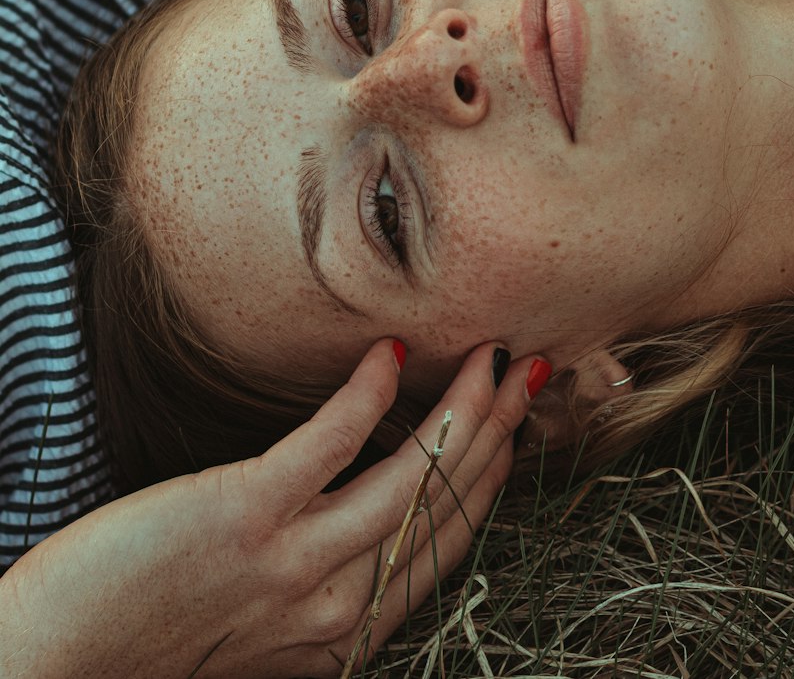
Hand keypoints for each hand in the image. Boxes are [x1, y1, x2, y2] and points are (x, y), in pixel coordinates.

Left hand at [0, 338, 540, 678]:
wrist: (55, 662)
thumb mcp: (256, 630)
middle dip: (496, 436)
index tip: (514, 421)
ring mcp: (291, 562)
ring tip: (488, 358)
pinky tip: (386, 357)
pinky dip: (363, 402)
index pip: (444, 545)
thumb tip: (353, 517)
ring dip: (461, 414)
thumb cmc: (147, 640)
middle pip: (442, 510)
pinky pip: (324, 449)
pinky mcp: (242, 515)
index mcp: (343, 638)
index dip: (491, 478)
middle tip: (527, 372)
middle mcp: (334, 609)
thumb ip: (314, 586)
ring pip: (409, 483)